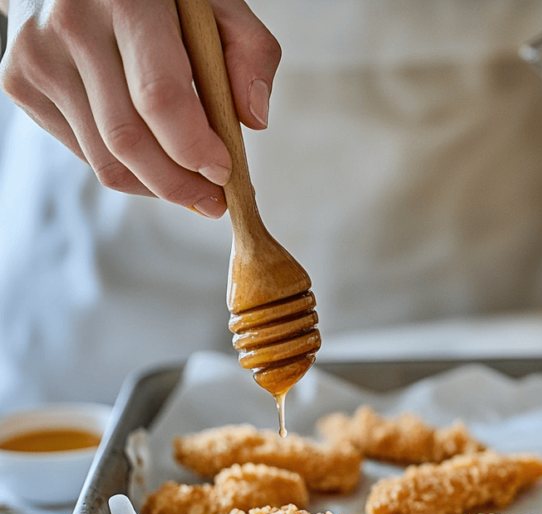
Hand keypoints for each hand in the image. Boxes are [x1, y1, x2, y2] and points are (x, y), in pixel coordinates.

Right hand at [0, 0, 280, 216]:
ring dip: (154, 186)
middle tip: (213, 199)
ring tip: (188, 184)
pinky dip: (124, 167)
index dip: (195, 148)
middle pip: (129, 141)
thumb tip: (253, 120)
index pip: (160, 98)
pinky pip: (83, 152)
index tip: (224, 171)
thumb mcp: (215, 1)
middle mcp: (71, 26)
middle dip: (179, 185)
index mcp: (128, 0)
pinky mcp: (19, 81)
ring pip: (104, 160)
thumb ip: (251, 51)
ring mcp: (37, 56)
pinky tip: (149, 154)